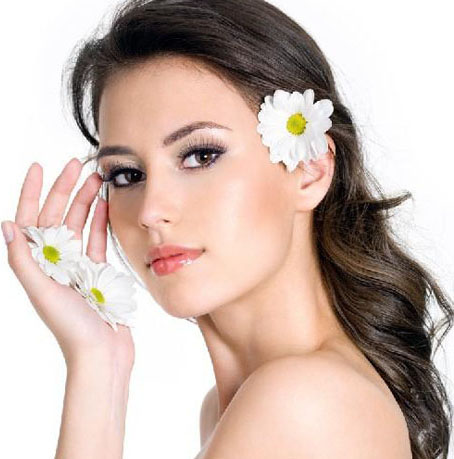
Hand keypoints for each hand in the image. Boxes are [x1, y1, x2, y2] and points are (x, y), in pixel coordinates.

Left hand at [3, 158, 134, 369]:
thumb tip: (7, 224)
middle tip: (77, 165)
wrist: (101, 353)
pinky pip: (98, 240)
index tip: (38, 167)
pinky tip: (104, 206)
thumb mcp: (42, 292)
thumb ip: (24, 259)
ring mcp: (77, 265)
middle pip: (57, 216)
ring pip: (79, 224)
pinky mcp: (98, 272)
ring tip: (96, 180)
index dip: (31, 193)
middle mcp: (54, 262)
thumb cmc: (71, 327)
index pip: (30, 220)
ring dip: (85, 201)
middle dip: (65, 188)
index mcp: (36, 264)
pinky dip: (101, 222)